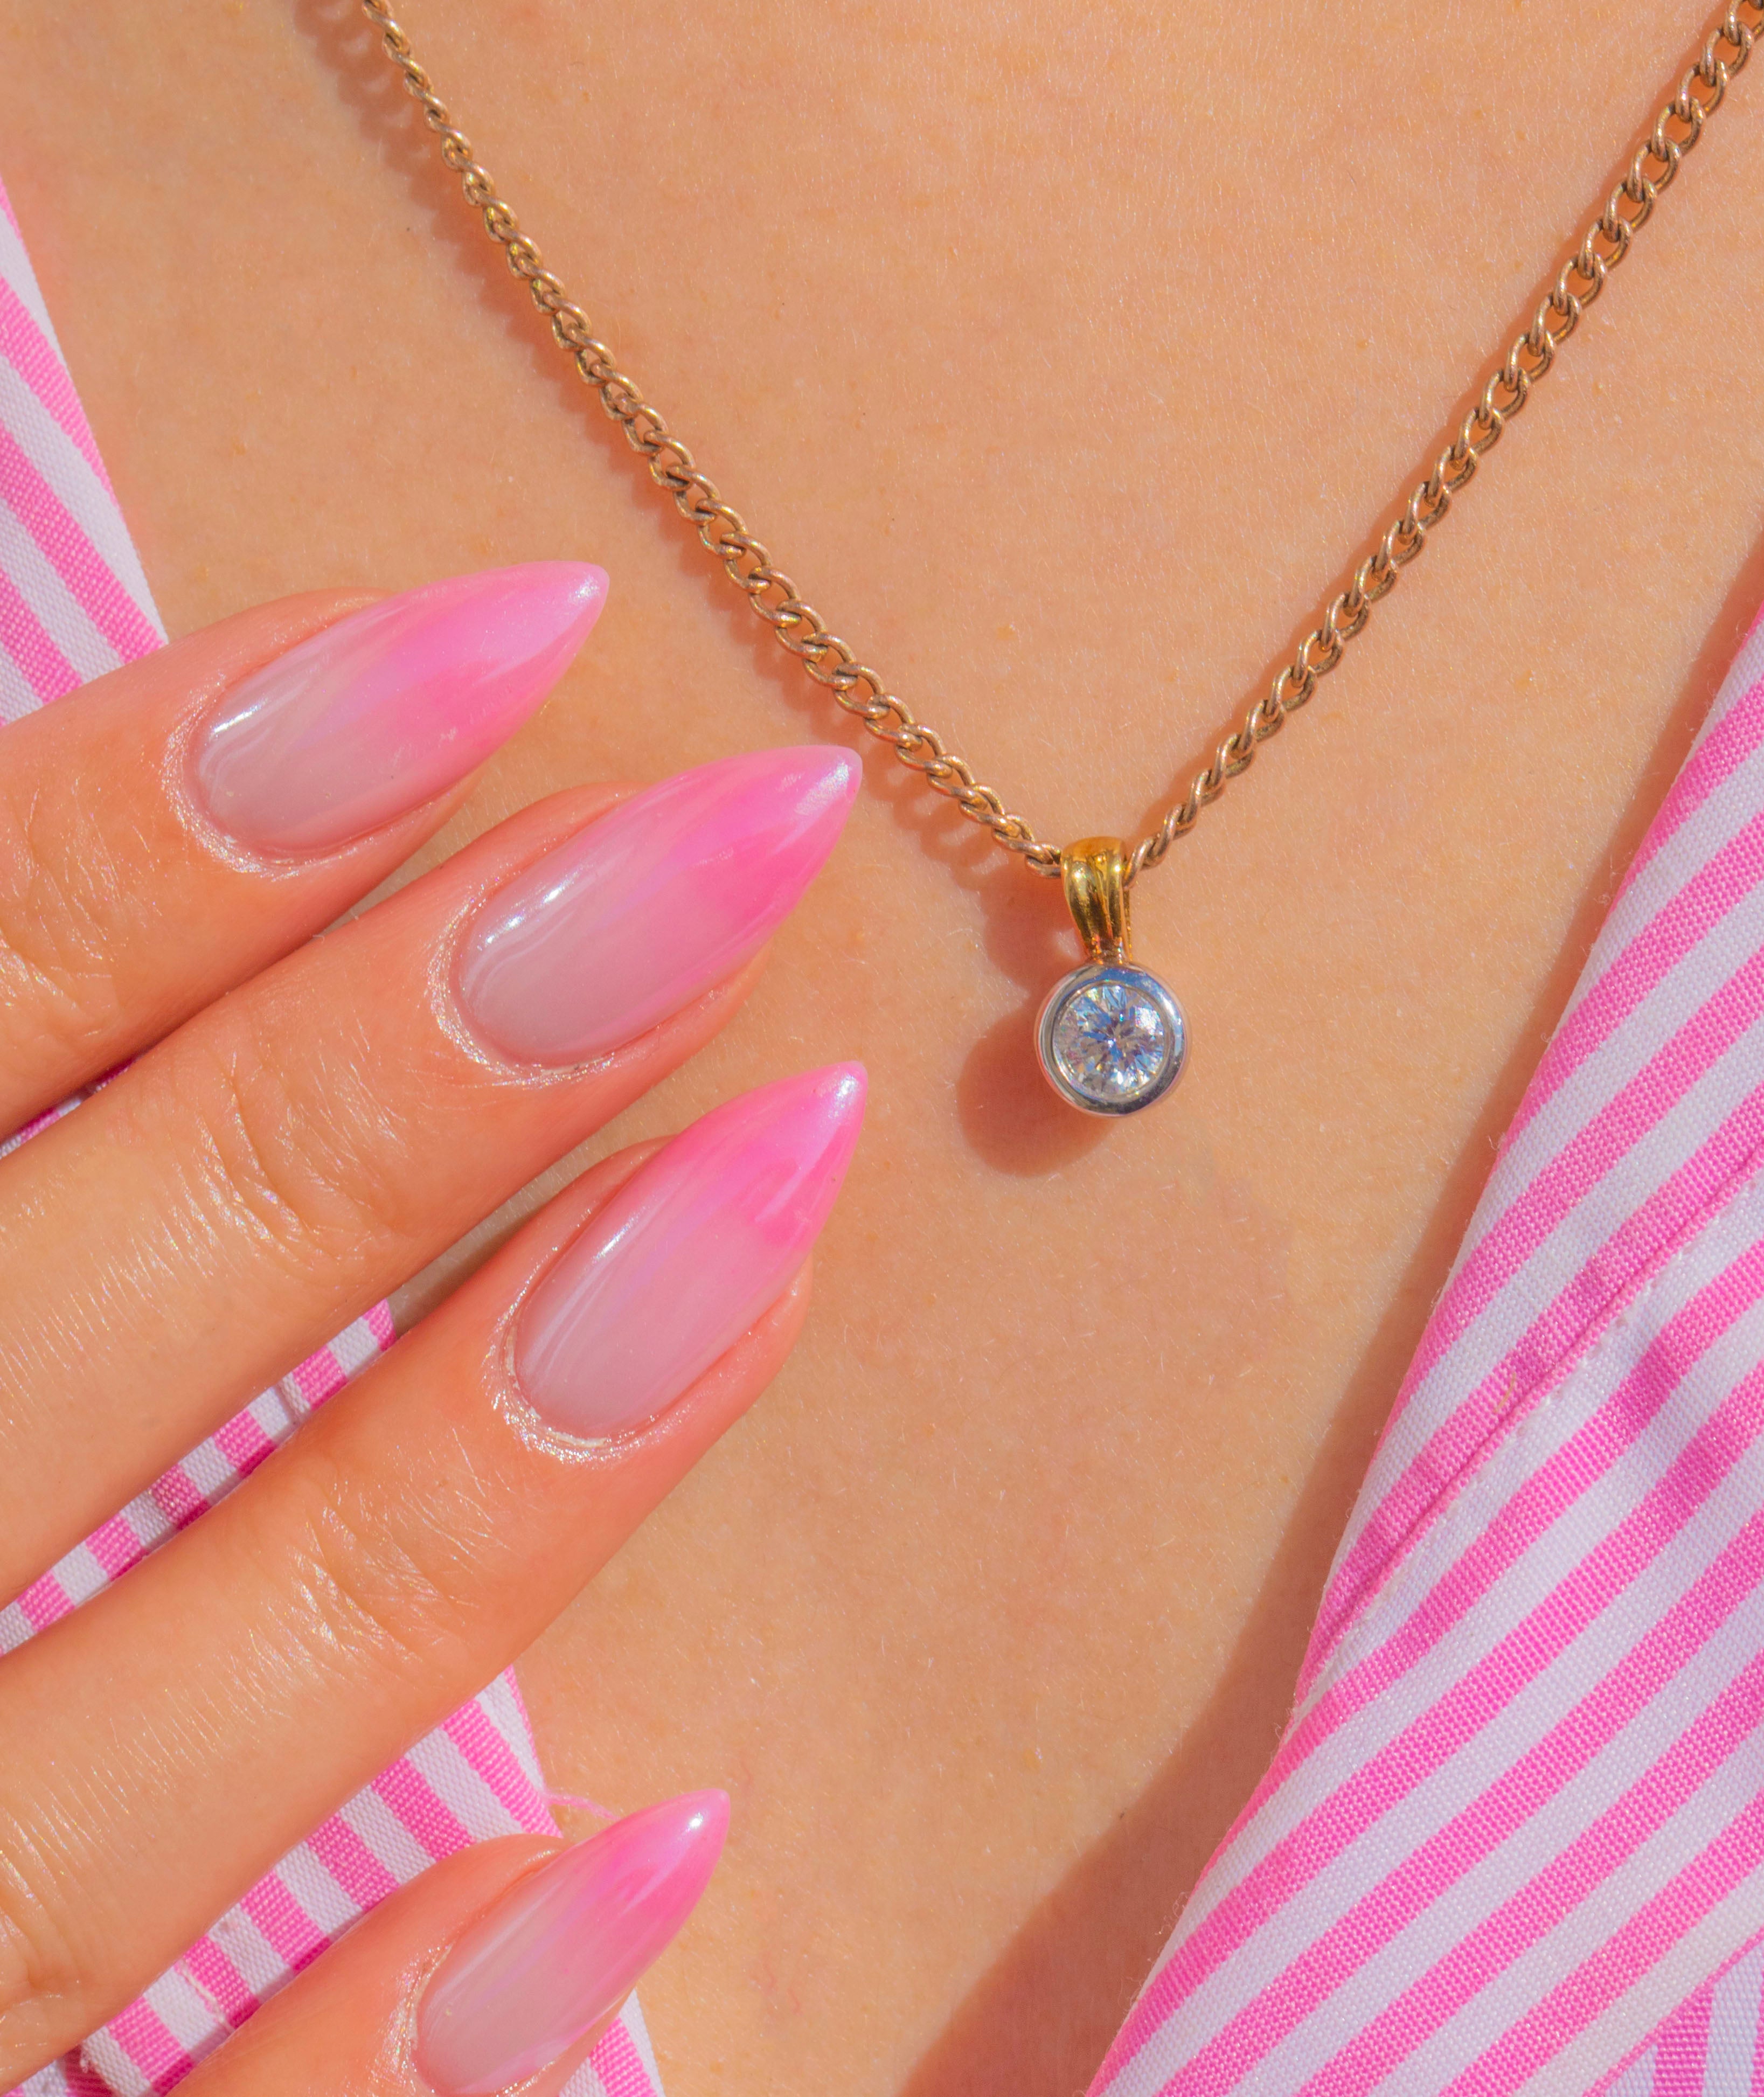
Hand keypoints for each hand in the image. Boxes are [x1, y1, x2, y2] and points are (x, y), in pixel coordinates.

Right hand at [0, 564, 862, 2093]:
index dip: (171, 808)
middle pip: (36, 1332)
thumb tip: (218, 837)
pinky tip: (654, 1848)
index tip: (517, 630)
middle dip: (395, 1075)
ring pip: (132, 1767)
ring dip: (480, 1473)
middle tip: (751, 836)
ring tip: (784, 1182)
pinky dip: (393, 2067)